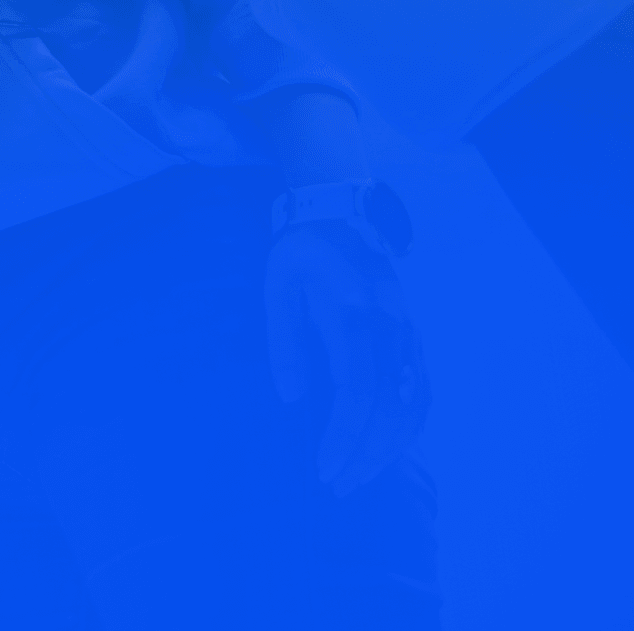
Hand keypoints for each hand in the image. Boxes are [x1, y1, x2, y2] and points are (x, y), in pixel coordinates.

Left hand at [266, 222, 429, 494]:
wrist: (340, 214)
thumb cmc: (300, 254)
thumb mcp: (278, 288)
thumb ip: (286, 341)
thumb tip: (292, 397)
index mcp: (354, 315)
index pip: (357, 390)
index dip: (344, 434)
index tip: (325, 467)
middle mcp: (391, 329)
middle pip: (390, 406)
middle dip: (366, 454)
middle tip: (338, 486)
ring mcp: (408, 334)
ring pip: (412, 403)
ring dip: (390, 447)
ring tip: (359, 476)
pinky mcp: (413, 337)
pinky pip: (421, 390)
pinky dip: (409, 425)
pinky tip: (389, 447)